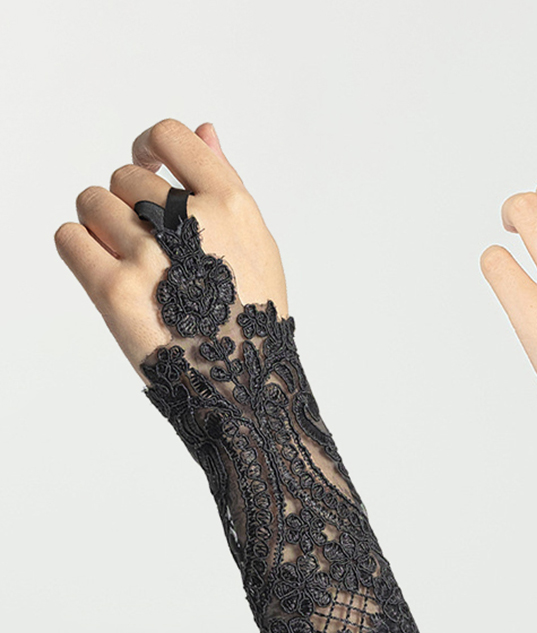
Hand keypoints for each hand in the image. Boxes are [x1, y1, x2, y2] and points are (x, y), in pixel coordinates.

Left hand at [54, 119, 287, 383]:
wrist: (246, 388)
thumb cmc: (255, 318)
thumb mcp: (258, 245)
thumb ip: (227, 184)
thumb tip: (202, 130)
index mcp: (231, 205)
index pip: (170, 136)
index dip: (149, 147)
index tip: (148, 167)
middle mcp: (188, 222)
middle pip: (124, 176)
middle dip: (129, 203)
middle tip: (150, 246)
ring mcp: (149, 255)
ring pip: (91, 202)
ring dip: (101, 225)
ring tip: (129, 262)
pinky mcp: (114, 290)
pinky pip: (68, 238)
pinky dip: (80, 249)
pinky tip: (105, 271)